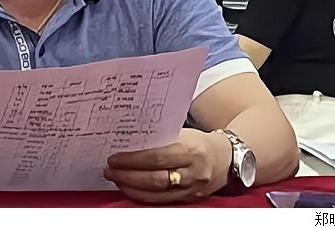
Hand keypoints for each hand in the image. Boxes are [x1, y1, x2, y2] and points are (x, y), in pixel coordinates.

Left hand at [104, 128, 231, 204]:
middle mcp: (193, 172)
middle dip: (128, 176)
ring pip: (158, 194)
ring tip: (116, 179)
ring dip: (132, 188)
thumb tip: (128, 141)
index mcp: (191, 150)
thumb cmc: (199, 142)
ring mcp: (192, 188)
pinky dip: (143, 196)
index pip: (157, 157)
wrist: (225, 158)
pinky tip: (131, 189)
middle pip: (156, 179)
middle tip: (110, 170)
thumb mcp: (182, 133)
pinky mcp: (189, 199)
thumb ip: (159, 138)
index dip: (133, 160)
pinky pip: (163, 201)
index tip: (115, 158)